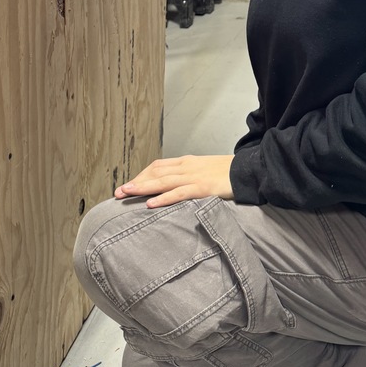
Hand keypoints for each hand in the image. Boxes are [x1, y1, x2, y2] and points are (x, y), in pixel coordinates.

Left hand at [114, 154, 234, 207]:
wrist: (247, 171)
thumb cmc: (226, 173)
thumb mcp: (204, 171)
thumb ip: (188, 176)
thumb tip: (172, 187)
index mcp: (186, 162)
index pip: (158, 166)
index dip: (141, 176)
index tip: (128, 185)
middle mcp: (186, 166)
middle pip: (155, 172)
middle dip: (136, 182)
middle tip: (118, 193)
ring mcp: (194, 176)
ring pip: (162, 181)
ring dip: (142, 187)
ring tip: (126, 194)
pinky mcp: (202, 188)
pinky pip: (179, 193)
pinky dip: (164, 198)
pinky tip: (151, 204)